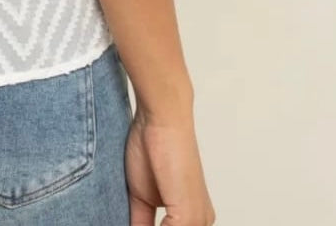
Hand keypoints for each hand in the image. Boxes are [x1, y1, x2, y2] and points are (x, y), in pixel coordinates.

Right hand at [124, 105, 215, 225]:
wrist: (162, 120)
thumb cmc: (152, 147)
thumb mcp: (142, 197)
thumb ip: (141, 222)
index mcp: (192, 219)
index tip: (137, 223)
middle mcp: (201, 222)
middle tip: (134, 222)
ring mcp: (197, 222)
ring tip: (134, 221)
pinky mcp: (189, 216)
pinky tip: (135, 225)